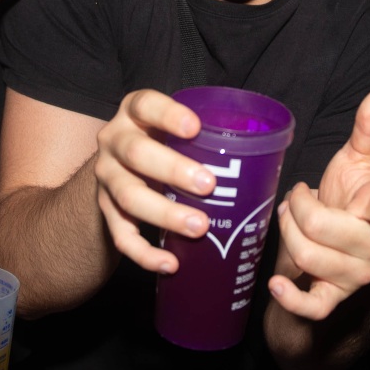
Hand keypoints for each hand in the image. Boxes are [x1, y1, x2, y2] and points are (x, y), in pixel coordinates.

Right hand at [92, 89, 219, 273]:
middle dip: (173, 169)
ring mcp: (107, 178)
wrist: (118, 169)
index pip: (145, 105)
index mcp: (134, 114)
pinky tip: (170, 264)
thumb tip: (264, 162)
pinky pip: (121, 236)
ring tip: (199, 226)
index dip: (167, 114)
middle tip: (209, 184)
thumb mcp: (174, 130)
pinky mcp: (105, 211)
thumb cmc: (163, 145)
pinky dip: (145, 254)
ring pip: (128, 195)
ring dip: (165, 213)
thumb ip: (203, 138)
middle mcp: (114, 142)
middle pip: (136, 153)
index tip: (195, 128)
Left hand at [268, 82, 369, 320]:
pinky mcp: (336, 295)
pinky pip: (314, 306)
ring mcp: (356, 274)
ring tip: (286, 218)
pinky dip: (292, 298)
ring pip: (308, 256)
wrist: (347, 246)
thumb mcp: (362, 158)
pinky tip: (276, 284)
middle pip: (323, 226)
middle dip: (296, 205)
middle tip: (295, 195)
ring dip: (286, 232)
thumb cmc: (354, 195)